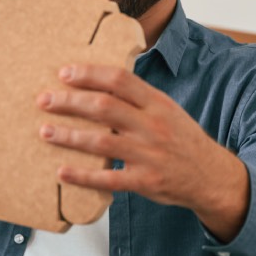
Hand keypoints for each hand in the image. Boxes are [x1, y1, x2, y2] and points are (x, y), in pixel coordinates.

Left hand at [37, 64, 248, 240]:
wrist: (211, 176)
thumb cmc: (181, 139)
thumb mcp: (166, 110)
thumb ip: (137, 98)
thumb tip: (96, 82)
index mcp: (157, 103)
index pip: (119, 80)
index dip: (89, 75)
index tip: (64, 73)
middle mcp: (153, 126)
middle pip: (104, 108)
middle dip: (70, 102)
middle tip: (44, 100)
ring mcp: (149, 155)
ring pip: (102, 142)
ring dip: (69, 136)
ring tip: (45, 131)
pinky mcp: (145, 181)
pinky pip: (108, 179)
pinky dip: (83, 176)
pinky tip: (62, 171)